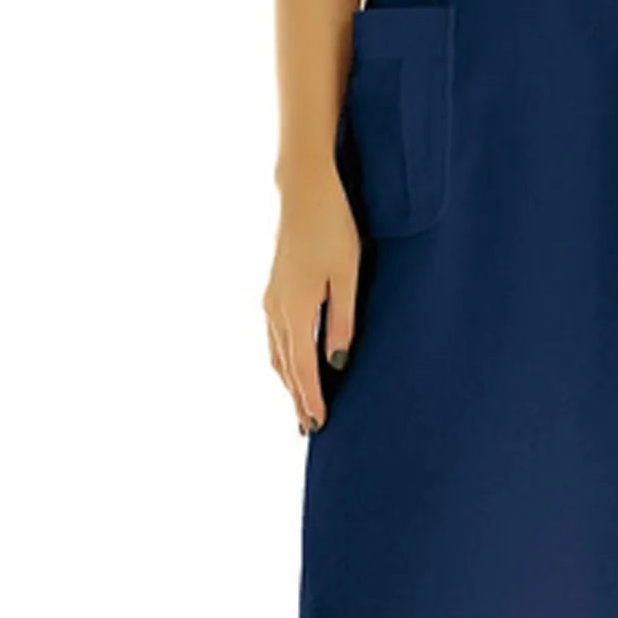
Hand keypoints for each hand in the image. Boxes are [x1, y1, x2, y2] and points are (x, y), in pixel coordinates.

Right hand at [263, 172, 361, 434]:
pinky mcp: (274, 288)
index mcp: (294, 309)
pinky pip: (275, 336)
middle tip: (309, 428)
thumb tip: (336, 363)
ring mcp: (270, 298)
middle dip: (296, 397)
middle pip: (285, 366)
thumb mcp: (346, 273)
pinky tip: (293, 363)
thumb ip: (341, 319)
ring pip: (277, 352)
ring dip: (288, 380)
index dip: (310, 399)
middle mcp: (275, 309)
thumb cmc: (333, 226)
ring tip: (302, 403)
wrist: (304, 189)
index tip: (317, 427)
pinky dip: (284, 358)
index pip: (302, 369)